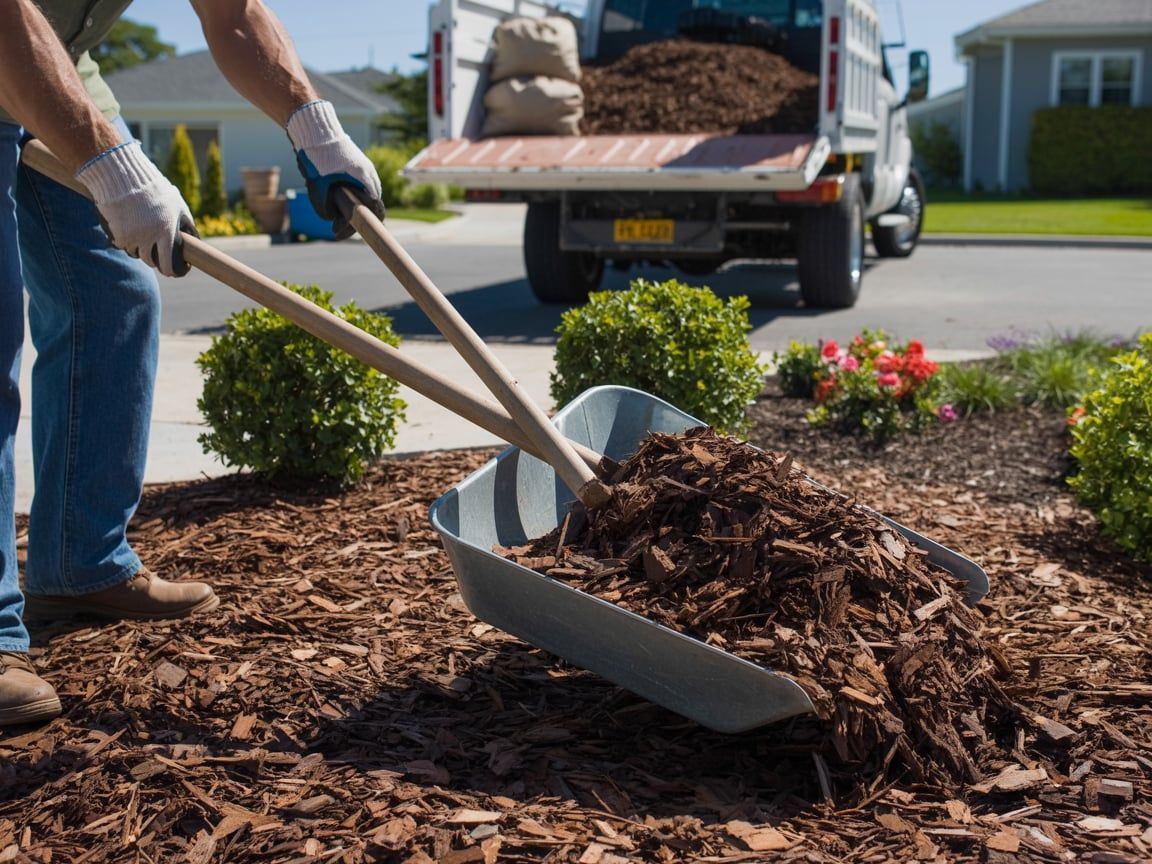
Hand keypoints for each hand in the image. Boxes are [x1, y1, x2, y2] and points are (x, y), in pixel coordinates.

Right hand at [76, 140, 197, 276]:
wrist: (122, 176)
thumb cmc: (154, 190)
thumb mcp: (177, 205)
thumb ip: (186, 224)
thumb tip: (194, 242)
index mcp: (167, 232)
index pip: (169, 265)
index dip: (174, 271)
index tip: (176, 270)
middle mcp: (149, 238)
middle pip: (152, 262)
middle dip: (157, 259)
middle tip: (158, 251)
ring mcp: (131, 237)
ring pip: (137, 254)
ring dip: (141, 248)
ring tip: (143, 231)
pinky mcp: (116, 235)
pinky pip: (123, 246)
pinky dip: (126, 241)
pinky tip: (129, 226)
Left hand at [287, 100, 384, 239]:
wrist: (314, 129)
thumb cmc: (317, 156)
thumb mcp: (318, 186)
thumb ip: (326, 206)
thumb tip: (331, 218)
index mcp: (365, 179)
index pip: (375, 210)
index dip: (366, 225)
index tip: (353, 232)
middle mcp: (369, 173)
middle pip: (371, 203)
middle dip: (359, 216)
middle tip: (341, 226)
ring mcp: (364, 166)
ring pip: (365, 193)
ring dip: (356, 205)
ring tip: (338, 212)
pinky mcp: (357, 162)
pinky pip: (360, 183)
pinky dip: (353, 193)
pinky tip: (338, 196)